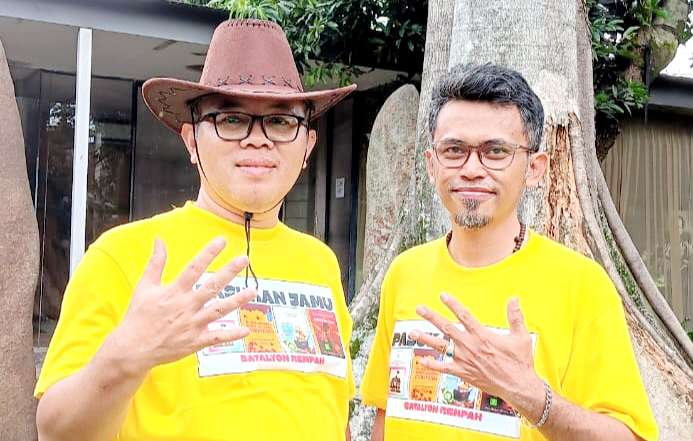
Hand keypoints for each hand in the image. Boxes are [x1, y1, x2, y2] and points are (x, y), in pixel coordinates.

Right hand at [111, 237, 255, 374]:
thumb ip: (155, 263)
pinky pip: (217, 338)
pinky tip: (247, 329)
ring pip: (219, 310)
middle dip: (228, 272)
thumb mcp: (144, 287)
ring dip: (237, 301)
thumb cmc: (138, 316)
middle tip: (244, 259)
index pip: (194, 268)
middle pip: (211, 286)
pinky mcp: (195, 341)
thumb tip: (158, 240)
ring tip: (252, 290)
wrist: (132, 349)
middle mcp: (185, 306)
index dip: (208, 253)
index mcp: (174, 292)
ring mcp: (192, 325)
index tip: (222, 240)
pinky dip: (232, 334)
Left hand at [409, 294, 542, 405]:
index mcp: (483, 335)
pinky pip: (444, 368)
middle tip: (419, 308)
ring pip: (441, 346)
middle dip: (431, 317)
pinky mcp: (463, 373)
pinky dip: (432, 365)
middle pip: (446, 328)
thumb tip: (514, 298)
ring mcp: (465, 360)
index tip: (442, 295)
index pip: (464, 315)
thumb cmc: (520, 362)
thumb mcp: (521, 336)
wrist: (518, 386)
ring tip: (412, 332)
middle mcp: (470, 346)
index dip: (452, 304)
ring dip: (426, 338)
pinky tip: (422, 360)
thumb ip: (515, 316)